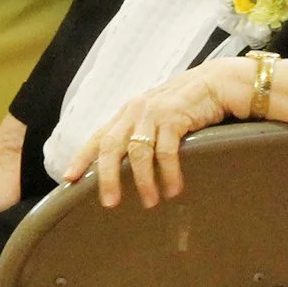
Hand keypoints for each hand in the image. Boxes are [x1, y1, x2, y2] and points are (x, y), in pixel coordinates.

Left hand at [66, 58, 243, 208]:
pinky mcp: (174, 116)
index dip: (82, 158)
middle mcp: (135, 110)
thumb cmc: (189, 104)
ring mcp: (154, 112)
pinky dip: (169, 173)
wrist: (219, 83)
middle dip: (106, 177)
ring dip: (143, 181)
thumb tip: (127, 166)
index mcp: (127, 113)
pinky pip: (166, 151)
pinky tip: (173, 189)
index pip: (98, 137)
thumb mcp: (158, 117)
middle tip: (110, 203)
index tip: (69, 179)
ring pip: (137, 152)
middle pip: (110, 146)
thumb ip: (141, 133)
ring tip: (151, 202)